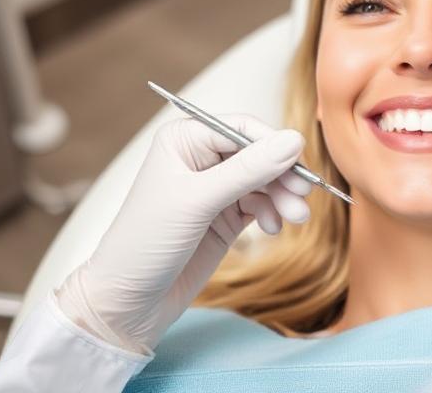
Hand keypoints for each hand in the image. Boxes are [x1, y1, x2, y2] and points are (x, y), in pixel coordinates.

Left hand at [55, 116, 311, 353]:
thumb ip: (248, 170)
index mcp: (184, 140)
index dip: (273, 145)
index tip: (300, 167)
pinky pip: (260, 204)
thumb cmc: (147, 242)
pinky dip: (272, 213)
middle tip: (303, 197)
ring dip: (282, 197)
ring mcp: (214, 188)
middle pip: (258, 154)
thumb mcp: (198, 201)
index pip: (242, 128)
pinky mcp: (224, 216)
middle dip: (282, 176)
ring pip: (264, 181)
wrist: (128, 302)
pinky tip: (272, 229)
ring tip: (294, 219)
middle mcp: (200, 158)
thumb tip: (295, 140)